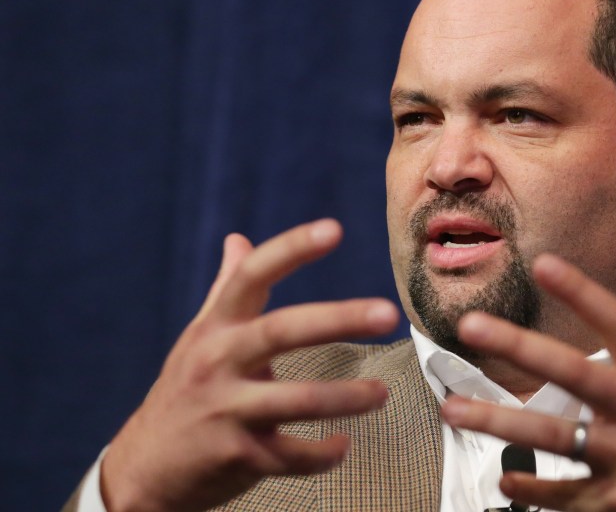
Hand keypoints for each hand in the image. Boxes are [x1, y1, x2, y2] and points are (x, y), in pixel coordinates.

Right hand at [100, 219, 398, 511]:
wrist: (144, 469)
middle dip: (339, 319)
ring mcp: (226, 411)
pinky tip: (342, 446)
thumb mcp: (200, 337)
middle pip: (282, 330)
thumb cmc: (186, 390)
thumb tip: (238, 240)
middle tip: (388, 312)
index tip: (335, 229)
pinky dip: (324, 454)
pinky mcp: (237, 457)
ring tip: (381, 393)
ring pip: (298, 400)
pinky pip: (292, 455)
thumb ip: (225, 289)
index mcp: (215, 328)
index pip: (252, 276)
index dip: (292, 249)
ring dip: (347, 397)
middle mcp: (217, 362)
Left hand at [441, 253, 615, 511]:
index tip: (542, 263)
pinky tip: (504, 480)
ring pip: (556, 437)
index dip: (581, 293)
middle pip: (576, 373)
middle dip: (521, 346)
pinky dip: (532, 489)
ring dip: (501, 423)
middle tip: (471, 324)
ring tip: (453, 409)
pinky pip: (564, 496)